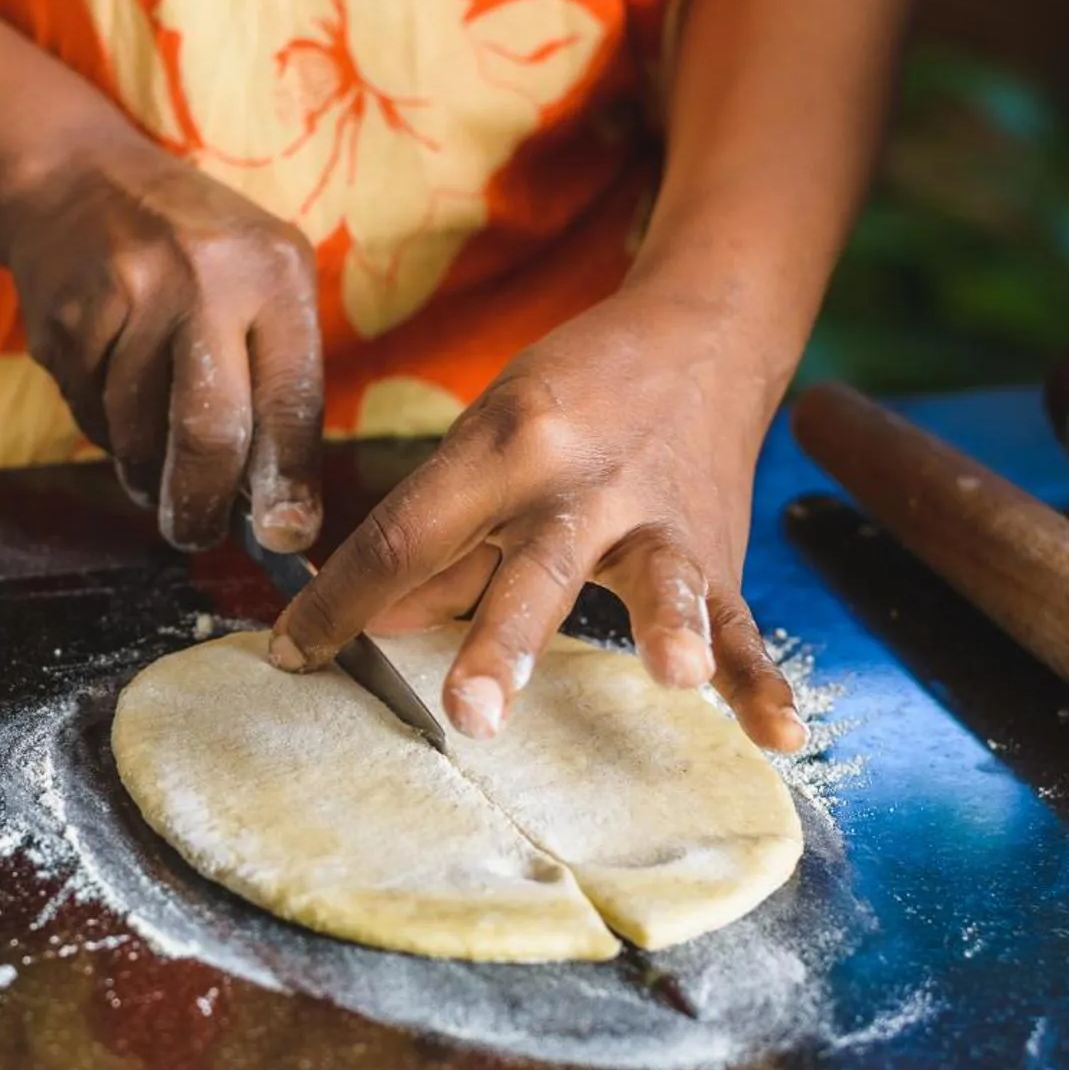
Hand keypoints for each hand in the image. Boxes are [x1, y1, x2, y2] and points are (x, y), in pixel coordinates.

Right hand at [3, 139, 322, 551]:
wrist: (77, 181)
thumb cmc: (194, 251)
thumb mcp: (262, 281)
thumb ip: (276, 378)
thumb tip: (277, 507)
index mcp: (273, 274)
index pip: (291, 400)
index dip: (287, 482)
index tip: (286, 537)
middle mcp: (205, 281)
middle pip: (209, 432)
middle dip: (201, 504)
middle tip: (194, 534)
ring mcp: (128, 297)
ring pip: (138, 435)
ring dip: (144, 468)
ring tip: (150, 454)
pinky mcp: (66, 319)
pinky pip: (88, 414)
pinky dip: (103, 428)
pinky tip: (111, 390)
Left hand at [270, 283, 806, 750]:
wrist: (700, 333)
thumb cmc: (571, 396)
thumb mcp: (487, 439)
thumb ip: (439, 542)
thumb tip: (370, 623)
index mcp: (506, 446)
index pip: (409, 534)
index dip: (345, 598)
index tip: (290, 656)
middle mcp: (583, 480)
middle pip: (533, 565)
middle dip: (502, 641)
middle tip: (470, 713)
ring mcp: (660, 517)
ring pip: (660, 578)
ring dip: (666, 627)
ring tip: (672, 676)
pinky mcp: (719, 549)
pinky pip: (742, 619)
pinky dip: (762, 677)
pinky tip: (778, 736)